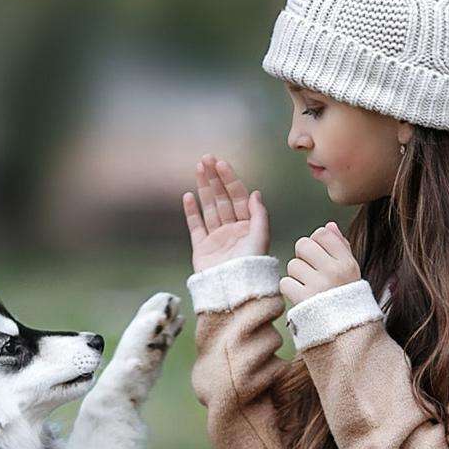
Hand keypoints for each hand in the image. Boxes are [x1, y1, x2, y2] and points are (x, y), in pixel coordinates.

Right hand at [182, 155, 269, 273]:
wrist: (233, 289)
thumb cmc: (250, 265)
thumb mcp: (260, 237)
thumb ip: (259, 214)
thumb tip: (255, 193)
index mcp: (248, 226)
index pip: (238, 197)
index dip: (230, 179)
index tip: (221, 163)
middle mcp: (232, 230)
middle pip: (222, 198)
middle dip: (215, 178)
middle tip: (206, 159)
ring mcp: (216, 238)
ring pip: (209, 207)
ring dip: (204, 187)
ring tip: (198, 169)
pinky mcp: (202, 248)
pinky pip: (196, 225)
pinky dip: (191, 211)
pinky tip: (188, 196)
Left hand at [280, 222, 362, 305]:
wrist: (348, 331)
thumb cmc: (348, 298)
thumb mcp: (352, 271)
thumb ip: (341, 246)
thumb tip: (329, 225)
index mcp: (347, 262)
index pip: (323, 234)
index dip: (317, 241)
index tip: (320, 254)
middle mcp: (333, 271)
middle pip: (303, 245)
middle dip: (303, 255)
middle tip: (311, 269)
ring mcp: (318, 286)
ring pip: (292, 264)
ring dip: (297, 274)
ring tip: (308, 285)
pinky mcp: (304, 300)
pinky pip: (285, 282)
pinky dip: (290, 289)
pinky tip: (301, 295)